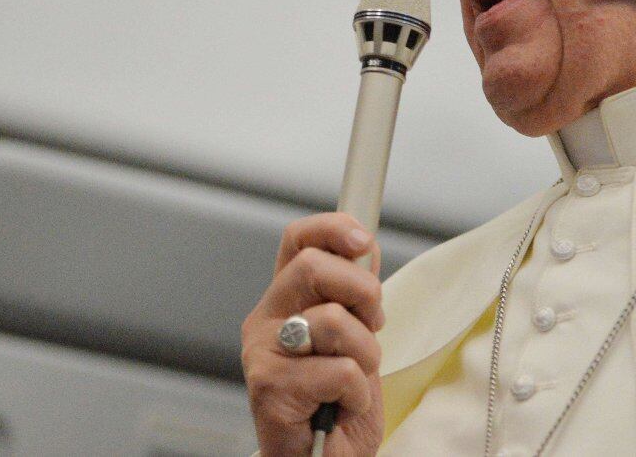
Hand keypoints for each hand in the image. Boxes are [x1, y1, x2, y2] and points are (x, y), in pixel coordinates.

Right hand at [241, 213, 385, 456]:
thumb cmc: (336, 404)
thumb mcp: (354, 338)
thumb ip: (353, 295)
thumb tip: (365, 246)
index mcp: (285, 300)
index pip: (297, 240)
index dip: (331, 228)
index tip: (362, 240)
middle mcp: (266, 319)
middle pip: (312, 267)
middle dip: (362, 292)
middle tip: (372, 323)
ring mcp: (263, 352)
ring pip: (333, 319)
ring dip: (364, 354)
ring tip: (354, 380)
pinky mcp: (269, 387)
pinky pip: (340, 371)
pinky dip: (356, 394)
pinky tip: (341, 408)